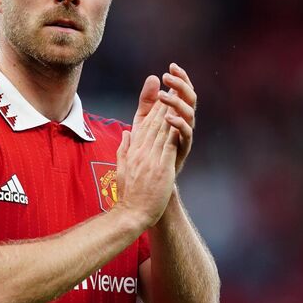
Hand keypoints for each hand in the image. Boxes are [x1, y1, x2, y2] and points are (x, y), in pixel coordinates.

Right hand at [114, 99, 178, 228]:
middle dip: (164, 104)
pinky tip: (181, 120)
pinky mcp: (161, 168)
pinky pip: (169, 146)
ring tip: (177, 98)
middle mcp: (141, 152)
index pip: (144, 125)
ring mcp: (151, 159)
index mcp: (133, 151)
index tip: (161, 96)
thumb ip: (124, 149)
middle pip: (154, 124)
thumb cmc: (128, 195)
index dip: (154, 109)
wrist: (132, 214)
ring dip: (171, 112)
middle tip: (172, 88)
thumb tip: (126, 133)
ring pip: (162, 131)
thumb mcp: (122, 168)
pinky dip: (175, 132)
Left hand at [158, 63, 195, 174]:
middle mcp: (184, 122)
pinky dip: (178, 124)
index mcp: (176, 113)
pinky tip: (168, 117)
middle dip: (181, 85)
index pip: (182, 91)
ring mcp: (184, 135)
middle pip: (190, 98)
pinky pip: (186, 134)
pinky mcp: (182, 149)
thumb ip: (148, 100)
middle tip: (168, 77)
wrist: (149, 177)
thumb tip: (153, 77)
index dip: (181, 78)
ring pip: (190, 114)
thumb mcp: (144, 120)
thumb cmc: (148, 147)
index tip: (172, 66)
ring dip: (177, 102)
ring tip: (163, 96)